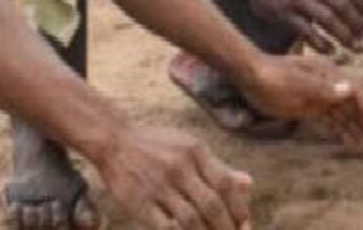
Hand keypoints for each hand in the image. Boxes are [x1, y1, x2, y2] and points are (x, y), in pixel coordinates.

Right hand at [89, 119, 252, 229]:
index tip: (245, 224)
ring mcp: (158, 187)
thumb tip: (248, 183)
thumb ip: (218, 167)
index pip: (225, 184)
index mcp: (195, 152)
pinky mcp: (139, 203)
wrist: (115, 141)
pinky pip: (165, 227)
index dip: (238, 208)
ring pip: (190, 220)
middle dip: (226, 227)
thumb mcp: (190, 146)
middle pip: (211, 205)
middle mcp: (179, 168)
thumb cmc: (157, 145)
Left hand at [240, 53, 362, 153]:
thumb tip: (349, 89)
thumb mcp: (297, 82)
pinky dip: (341, 130)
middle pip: (355, 107)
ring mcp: (321, 96)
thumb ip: (322, 88)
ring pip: (345, 115)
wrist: (252, 76)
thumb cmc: (274, 76)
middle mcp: (330, 85)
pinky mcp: (310, 107)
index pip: (357, 95)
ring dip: (357, 130)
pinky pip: (331, 120)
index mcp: (331, 75)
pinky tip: (349, 142)